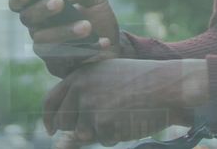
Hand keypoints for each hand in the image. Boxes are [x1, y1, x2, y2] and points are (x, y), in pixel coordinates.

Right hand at [9, 0, 122, 77]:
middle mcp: (38, 28)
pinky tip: (102, 42)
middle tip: (60, 2)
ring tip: (87, 26)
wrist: (113, 47)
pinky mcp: (57, 66)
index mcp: (41, 8)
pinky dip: (84, 49)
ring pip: (43, 41)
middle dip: (42, 9)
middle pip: (28, 19)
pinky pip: (63, 58)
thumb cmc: (98, 19)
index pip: (19, 3)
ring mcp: (45, 49)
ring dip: (65, 32)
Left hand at [43, 58, 208, 145]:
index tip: (52, 129)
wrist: (167, 84)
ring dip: (100, 131)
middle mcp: (80, 88)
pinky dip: (116, 136)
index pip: (51, 100)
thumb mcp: (108, 77)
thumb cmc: (142, 81)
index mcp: (79, 75)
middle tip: (103, 121)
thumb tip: (61, 126)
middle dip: (78, 127)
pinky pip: (103, 140)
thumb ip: (84, 93)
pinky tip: (130, 119)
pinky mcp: (102, 122)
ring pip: (83, 134)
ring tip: (122, 114)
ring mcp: (90, 105)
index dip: (49, 118)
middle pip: (63, 121)